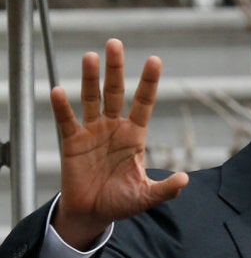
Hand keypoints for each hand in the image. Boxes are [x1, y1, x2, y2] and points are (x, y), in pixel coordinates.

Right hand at [50, 39, 188, 249]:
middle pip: (115, 91)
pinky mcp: (72, 142)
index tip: (155, 60)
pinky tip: (59, 92)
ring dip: (90, 78)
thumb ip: (164, 189)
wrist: (93, 214)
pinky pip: (67, 121)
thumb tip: (185, 180)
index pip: (143, 102)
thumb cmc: (122, 201)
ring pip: (91, 98)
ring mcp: (93, 132)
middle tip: (115, 43)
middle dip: (116, 69)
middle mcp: (114, 127)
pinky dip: (63, 107)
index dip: (148, 82)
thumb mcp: (146, 196)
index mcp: (135, 135)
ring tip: (90, 56)